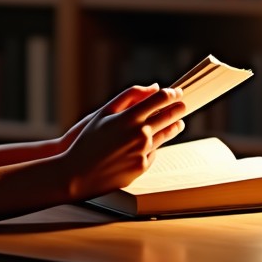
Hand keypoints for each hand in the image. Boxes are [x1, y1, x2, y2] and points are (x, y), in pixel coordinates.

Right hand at [60, 85, 185, 201]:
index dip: (171, 93)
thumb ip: (129, 96)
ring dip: (175, 126)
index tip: (176, 92)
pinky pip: (154, 152)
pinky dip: (154, 146)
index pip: (160, 99)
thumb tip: (154, 87)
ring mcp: (143, 151)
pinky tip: (151, 143)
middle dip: (179, 108)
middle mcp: (139, 133)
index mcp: (129, 117)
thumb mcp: (103, 112)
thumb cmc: (88, 140)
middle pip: (169, 116)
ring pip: (166, 134)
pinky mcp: (142, 166)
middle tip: (183, 105)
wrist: (78, 173)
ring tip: (178, 122)